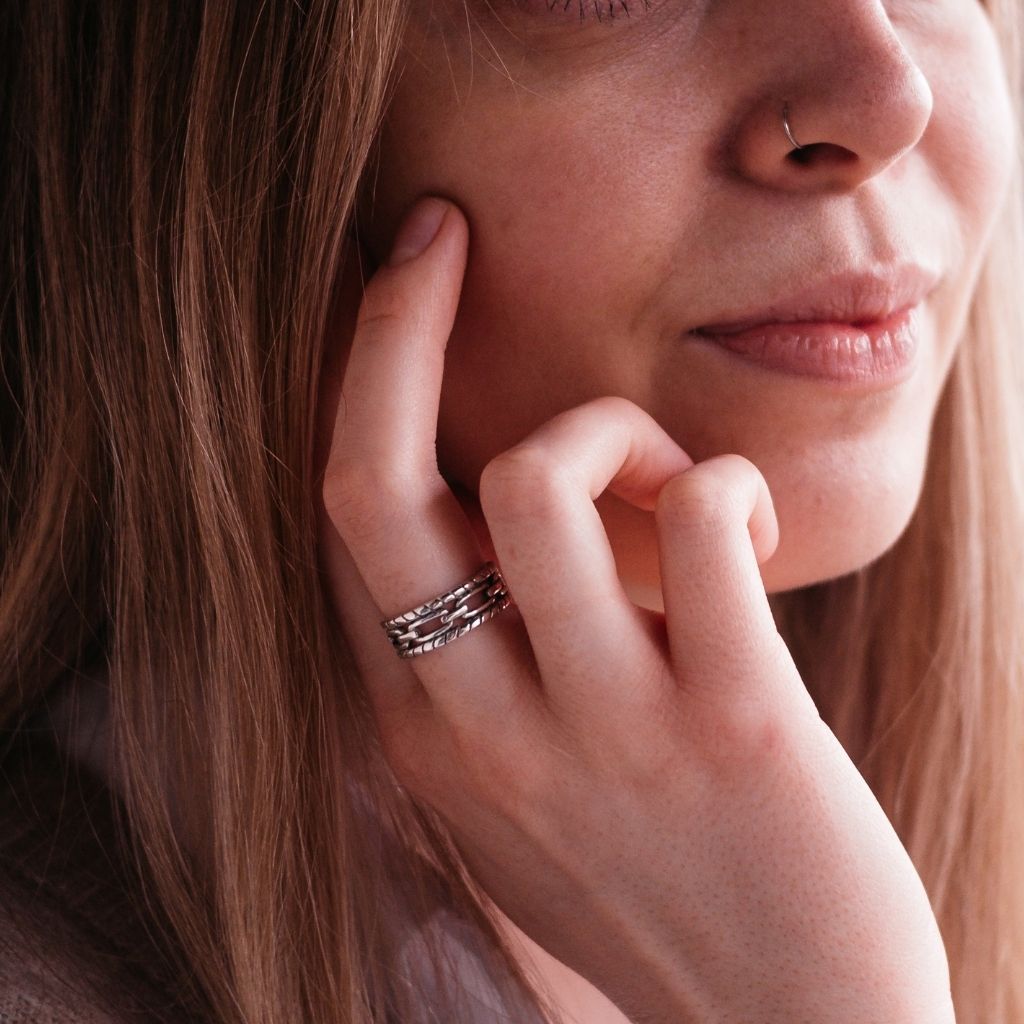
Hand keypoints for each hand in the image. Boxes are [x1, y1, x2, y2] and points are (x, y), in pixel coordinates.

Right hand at [315, 196, 954, 1023]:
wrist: (785, 1023)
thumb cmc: (653, 885)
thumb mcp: (511, 793)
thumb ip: (466, 676)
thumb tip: (475, 521)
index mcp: (418, 734)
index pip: (335, 528)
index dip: (343, 383)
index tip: (389, 282)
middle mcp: (479, 728)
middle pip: (374, 487)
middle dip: (391, 326)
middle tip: (441, 234)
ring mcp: (601, 730)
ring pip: (533, 482)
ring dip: (608, 433)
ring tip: (670, 488)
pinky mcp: (732, 724)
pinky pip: (699, 527)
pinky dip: (720, 485)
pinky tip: (741, 524)